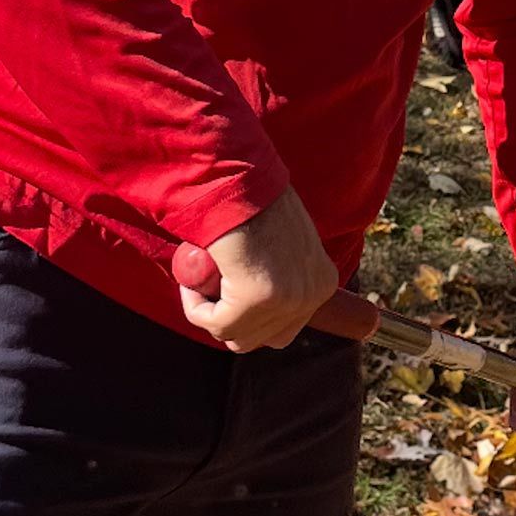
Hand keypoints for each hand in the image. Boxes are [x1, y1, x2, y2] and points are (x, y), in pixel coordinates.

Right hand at [178, 187, 337, 351]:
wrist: (236, 176)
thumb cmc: (249, 201)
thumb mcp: (279, 240)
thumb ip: (279, 269)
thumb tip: (261, 298)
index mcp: (323, 282)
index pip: (284, 329)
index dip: (248, 317)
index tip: (226, 290)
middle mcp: (313, 295)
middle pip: (261, 339)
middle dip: (230, 321)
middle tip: (211, 288)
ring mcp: (288, 299)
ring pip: (237, 337)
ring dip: (209, 314)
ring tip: (201, 280)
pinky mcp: (257, 298)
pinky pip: (217, 324)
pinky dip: (195, 307)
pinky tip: (192, 282)